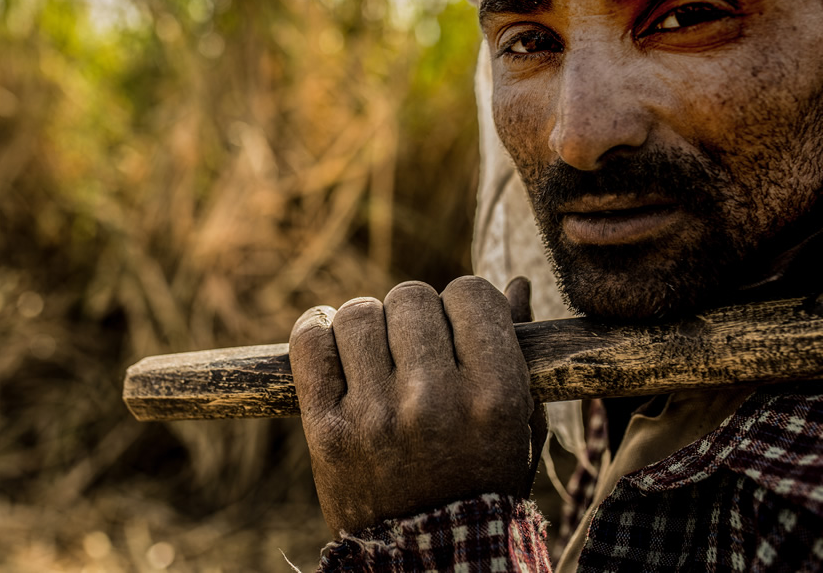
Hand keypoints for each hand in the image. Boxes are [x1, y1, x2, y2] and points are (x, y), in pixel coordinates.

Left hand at [290, 275, 543, 535]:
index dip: (463, 304)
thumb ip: (519, 352)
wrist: (432, 559)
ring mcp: (375, 416)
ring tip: (376, 353)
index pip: (471, 294)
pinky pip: (309, 343)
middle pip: (410, 296)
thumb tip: (519, 284)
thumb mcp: (520, 426)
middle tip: (414, 346)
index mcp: (495, 397)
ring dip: (367, 324)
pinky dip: (316, 331)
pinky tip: (333, 343)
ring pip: (357, 314)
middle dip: (413, 314)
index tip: (457, 326)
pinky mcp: (326, 430)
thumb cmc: (483, 484)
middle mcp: (434, 402)